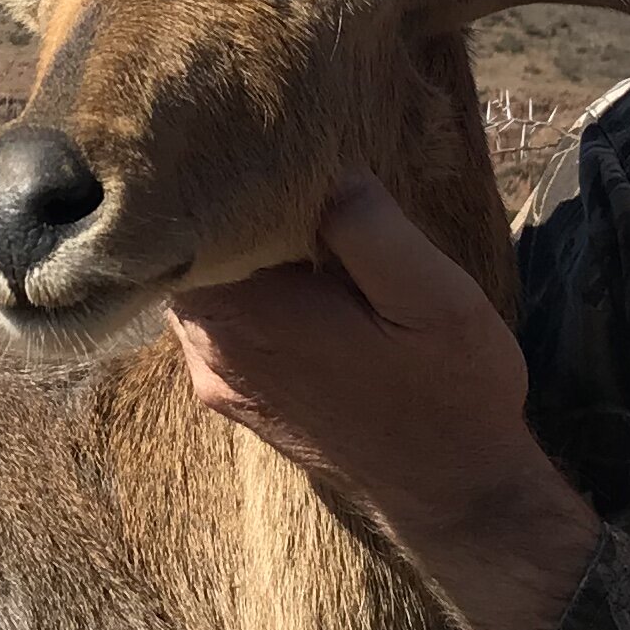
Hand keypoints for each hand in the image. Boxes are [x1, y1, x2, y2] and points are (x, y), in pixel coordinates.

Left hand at [166, 172, 600, 629]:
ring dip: (226, 251)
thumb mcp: (431, 294)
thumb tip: (322, 171)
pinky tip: (288, 273)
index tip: (235, 134)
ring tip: (278, 211)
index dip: (199, 174)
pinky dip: (239, 290)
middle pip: (176, 254)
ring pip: (194, 289)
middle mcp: (212, 351)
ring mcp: (219, 379)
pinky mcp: (238, 399)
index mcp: (246, 315)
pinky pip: (216, 323)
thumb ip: (368, 227)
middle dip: (210, 208)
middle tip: (262, 158)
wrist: (455, 495)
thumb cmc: (450, 392)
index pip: (174, 223)